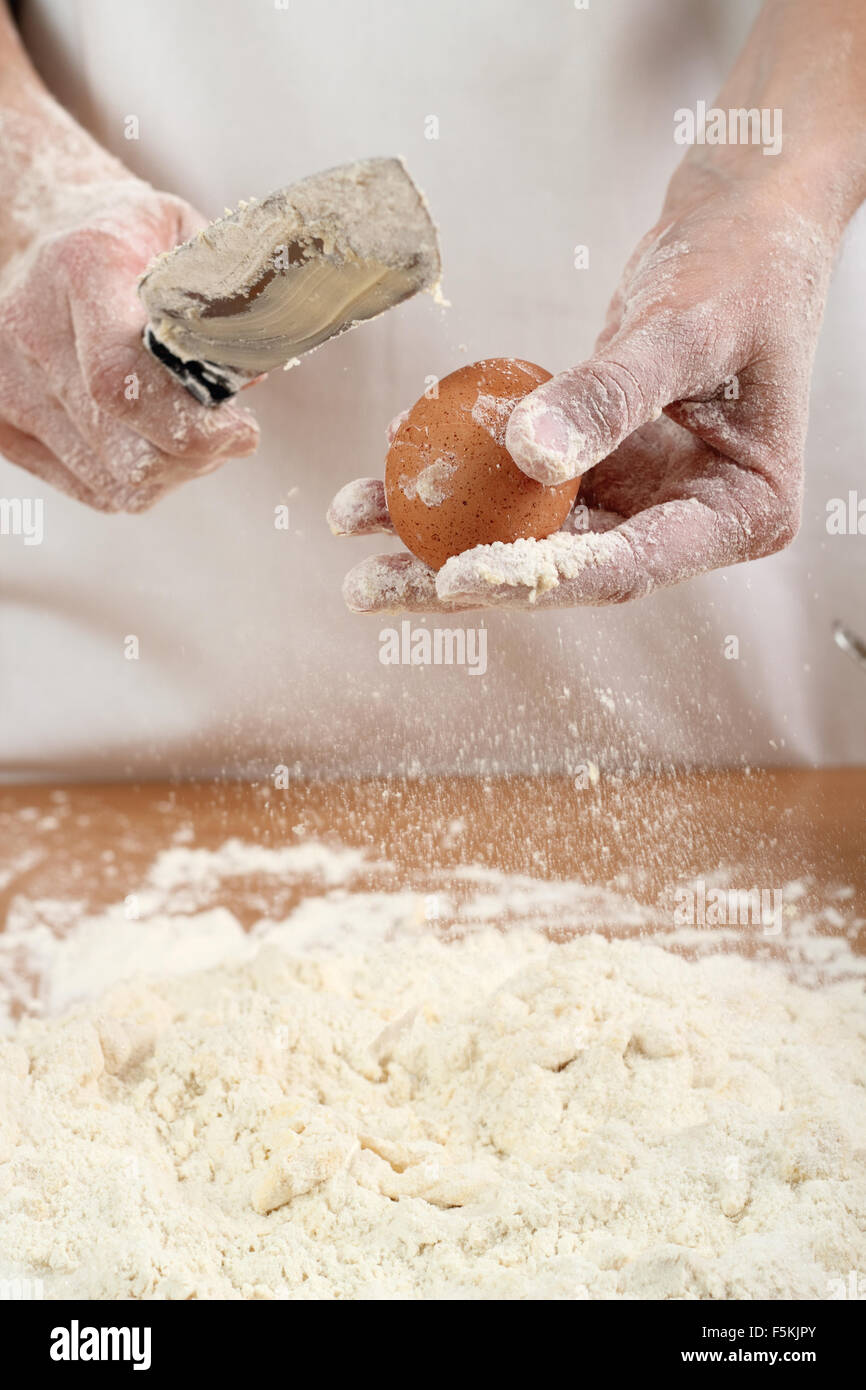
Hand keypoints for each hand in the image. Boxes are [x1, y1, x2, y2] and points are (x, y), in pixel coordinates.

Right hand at [0, 180, 258, 510]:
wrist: (41, 231)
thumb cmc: (126, 236)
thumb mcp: (187, 234)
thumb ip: (229, 299)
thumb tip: (250, 377)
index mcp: (82, 270)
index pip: (120, 382)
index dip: (190, 427)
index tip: (242, 431)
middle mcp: (29, 331)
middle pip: (123, 447)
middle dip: (197, 456)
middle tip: (231, 434)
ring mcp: (7, 385)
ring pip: (114, 481)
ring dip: (174, 470)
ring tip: (194, 431)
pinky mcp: (3, 426)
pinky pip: (94, 489)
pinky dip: (139, 479)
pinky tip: (155, 440)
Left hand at [330, 165, 836, 611]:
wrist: (747, 223)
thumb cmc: (745, 269)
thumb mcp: (684, 329)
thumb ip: (610, 395)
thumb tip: (527, 457)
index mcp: (735, 518)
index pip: (623, 568)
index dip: (534, 579)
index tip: (452, 575)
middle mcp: (683, 523)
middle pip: (560, 565)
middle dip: (456, 579)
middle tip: (368, 588)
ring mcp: (639, 495)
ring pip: (526, 528)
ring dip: (437, 528)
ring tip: (351, 521)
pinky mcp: (598, 462)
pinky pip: (517, 477)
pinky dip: (458, 470)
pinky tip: (388, 462)